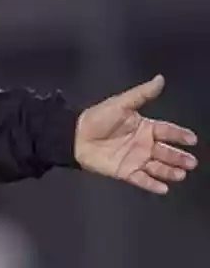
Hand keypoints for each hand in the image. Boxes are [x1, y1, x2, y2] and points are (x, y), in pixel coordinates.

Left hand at [75, 75, 198, 193]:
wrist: (74, 136)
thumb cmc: (98, 118)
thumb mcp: (121, 103)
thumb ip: (142, 94)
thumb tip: (160, 78)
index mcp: (145, 127)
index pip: (167, 131)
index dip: (180, 135)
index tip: (192, 139)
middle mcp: (144, 144)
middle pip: (166, 151)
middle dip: (179, 157)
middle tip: (192, 162)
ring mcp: (136, 159)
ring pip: (158, 167)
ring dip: (170, 171)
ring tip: (181, 174)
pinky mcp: (125, 172)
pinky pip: (142, 179)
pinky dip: (152, 184)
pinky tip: (163, 188)